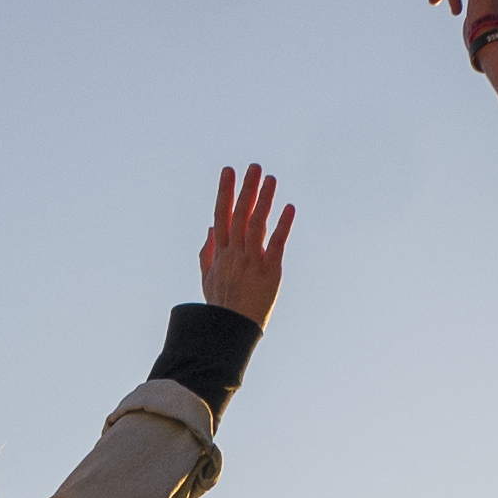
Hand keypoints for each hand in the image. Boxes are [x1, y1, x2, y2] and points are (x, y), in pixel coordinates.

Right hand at [200, 164, 295, 321]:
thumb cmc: (221, 307)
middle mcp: (235, 254)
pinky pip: (276, 244)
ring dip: (264, 200)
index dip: (225, 192)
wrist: (232, 331)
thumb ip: (207, 253)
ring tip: (271, 179)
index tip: (228, 171)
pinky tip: (289, 208)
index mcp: (220, 253)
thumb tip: (210, 229)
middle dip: (246, 189)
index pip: (221, 216)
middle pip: (240, 215)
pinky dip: (283, 225)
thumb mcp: (207, 279)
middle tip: (254, 166)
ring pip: (257, 224)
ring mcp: (252, 261)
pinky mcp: (270, 271)